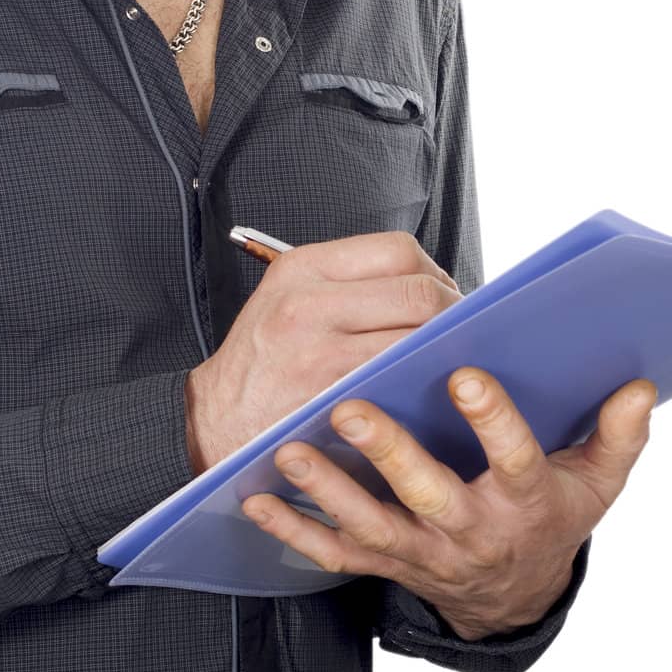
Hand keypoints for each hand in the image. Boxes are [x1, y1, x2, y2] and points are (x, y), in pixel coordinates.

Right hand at [185, 230, 462, 474]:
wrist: (212, 421)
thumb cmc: (259, 362)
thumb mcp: (286, 297)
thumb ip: (346, 283)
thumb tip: (426, 285)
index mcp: (302, 267)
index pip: (397, 250)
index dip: (434, 272)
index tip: (443, 294)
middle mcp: (310, 300)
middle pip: (418, 291)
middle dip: (453, 312)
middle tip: (459, 333)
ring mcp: (321, 348)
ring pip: (417, 336)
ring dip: (444, 349)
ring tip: (447, 360)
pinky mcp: (330, 393)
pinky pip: (399, 379)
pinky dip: (421, 382)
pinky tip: (424, 388)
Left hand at [240, 367, 657, 639]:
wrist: (514, 595)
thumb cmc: (549, 515)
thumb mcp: (595, 483)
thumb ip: (615, 435)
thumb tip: (637, 386)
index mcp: (522, 500)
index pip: (513, 457)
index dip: (493, 419)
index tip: (467, 372)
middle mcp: (469, 531)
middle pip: (428, 495)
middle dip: (389, 454)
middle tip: (349, 406)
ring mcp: (422, 553)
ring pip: (370, 527)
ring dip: (326, 492)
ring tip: (287, 449)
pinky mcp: (385, 566)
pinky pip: (334, 556)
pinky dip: (293, 531)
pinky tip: (256, 500)